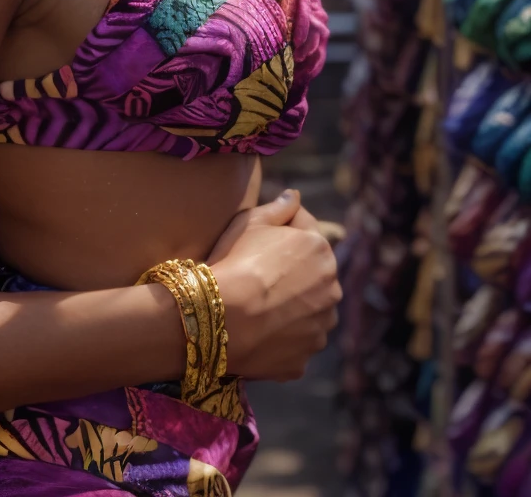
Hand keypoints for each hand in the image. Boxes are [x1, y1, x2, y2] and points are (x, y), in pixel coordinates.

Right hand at [206, 189, 340, 381]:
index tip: (258, 244)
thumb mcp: (250, 222)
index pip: (306, 232)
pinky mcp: (307, 356)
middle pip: (312, 275)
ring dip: (293, 308)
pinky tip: (259, 332)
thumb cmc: (234, 262)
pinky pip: (296, 342)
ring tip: (259, 308)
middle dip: (292, 274)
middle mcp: (332, 288)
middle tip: (258, 278)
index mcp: (320, 249)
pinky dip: (283, 338)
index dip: (280, 235)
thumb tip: (294, 196)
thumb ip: (279, 207)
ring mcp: (322, 326)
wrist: (221, 316)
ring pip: (310, 311)